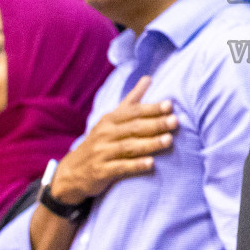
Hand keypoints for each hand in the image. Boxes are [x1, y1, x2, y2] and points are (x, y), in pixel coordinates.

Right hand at [48, 77, 175, 203]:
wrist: (73, 171)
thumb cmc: (101, 141)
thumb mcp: (112, 119)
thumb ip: (132, 100)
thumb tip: (149, 78)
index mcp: (110, 119)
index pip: (133, 111)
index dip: (152, 108)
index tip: (170, 105)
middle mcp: (105, 133)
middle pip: (134, 127)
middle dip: (155, 124)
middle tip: (175, 121)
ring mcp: (102, 152)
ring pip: (129, 146)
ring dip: (150, 144)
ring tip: (168, 140)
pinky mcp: (101, 171)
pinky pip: (120, 167)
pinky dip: (136, 165)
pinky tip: (151, 163)